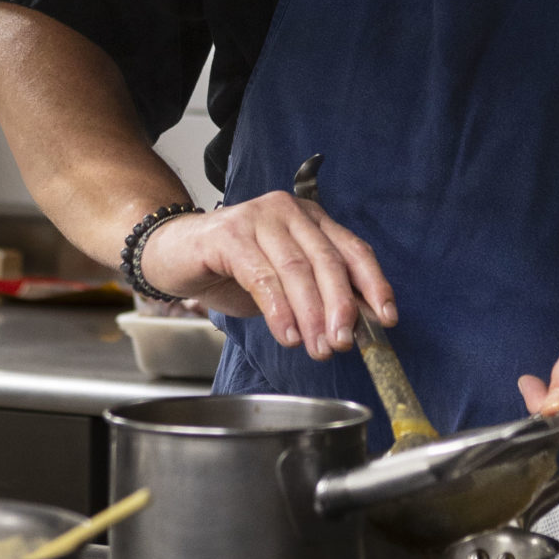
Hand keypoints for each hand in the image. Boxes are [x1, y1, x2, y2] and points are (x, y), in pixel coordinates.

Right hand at [138, 192, 395, 358]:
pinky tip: (288, 334)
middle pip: (328, 261)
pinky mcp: (229, 234)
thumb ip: (316, 294)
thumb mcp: (283, 282)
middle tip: (343, 343)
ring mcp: (259, 218)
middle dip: (341, 308)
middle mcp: (289, 212)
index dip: (374, 285)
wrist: (172, 253)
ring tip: (317, 347)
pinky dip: (279, 310)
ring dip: (311, 315)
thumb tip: (354, 326)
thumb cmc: (230, 268)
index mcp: (311, 220)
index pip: (354, 250)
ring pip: (297, 270)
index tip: (386, 320)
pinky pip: (262, 276)